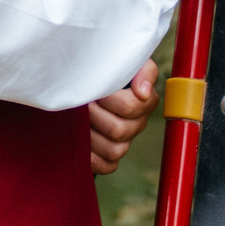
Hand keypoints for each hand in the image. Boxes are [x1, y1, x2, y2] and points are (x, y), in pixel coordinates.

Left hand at [89, 60, 159, 174]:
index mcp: (144, 101)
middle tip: (83, 104)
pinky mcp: (110, 157)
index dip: (109, 99)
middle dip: (95, 116)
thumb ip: (142, 70)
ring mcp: (124, 142)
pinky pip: (108, 166)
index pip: (130, 107)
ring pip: (115, 150)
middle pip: (119, 130)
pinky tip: (82, 144)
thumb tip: (142, 93)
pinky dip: (94, 159)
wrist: (85, 81)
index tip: (96, 89)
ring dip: (91, 136)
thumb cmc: (105, 68)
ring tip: (80, 121)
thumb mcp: (124, 59)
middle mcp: (137, 123)